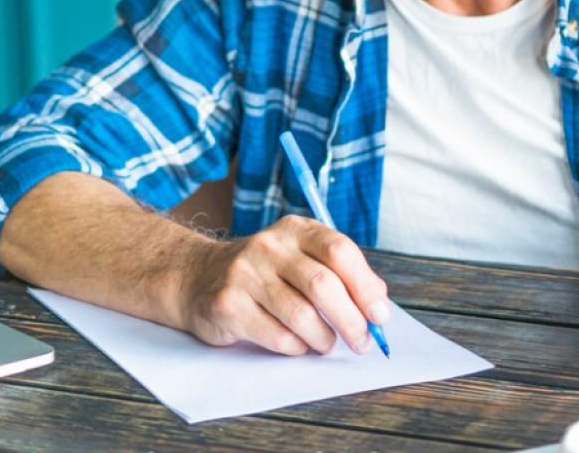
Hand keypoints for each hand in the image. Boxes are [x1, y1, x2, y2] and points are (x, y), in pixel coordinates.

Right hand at [178, 215, 391, 355]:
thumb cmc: (265, 273)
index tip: (380, 316)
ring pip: (302, 317)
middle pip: (323, 286)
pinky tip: (296, 343)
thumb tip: (379, 304)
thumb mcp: (300, 257)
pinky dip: (296, 348)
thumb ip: (339, 274)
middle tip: (361, 342)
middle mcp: (269, 246)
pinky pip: (278, 337)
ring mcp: (245, 274)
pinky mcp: (228, 305)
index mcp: (295, 230)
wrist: (198, 277)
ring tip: (325, 344)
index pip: (340, 251)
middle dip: (351, 321)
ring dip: (323, 340)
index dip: (366, 287)